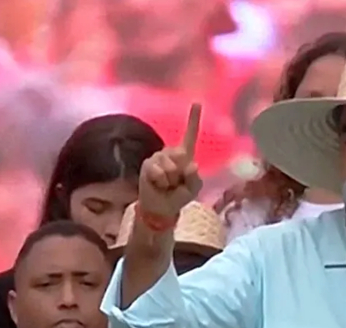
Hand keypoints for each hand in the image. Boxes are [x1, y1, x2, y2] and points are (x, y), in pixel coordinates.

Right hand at [139, 103, 203, 219]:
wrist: (161, 208)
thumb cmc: (179, 196)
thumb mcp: (193, 189)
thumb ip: (194, 177)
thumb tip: (191, 165)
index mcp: (185, 155)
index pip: (190, 134)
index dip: (193, 119)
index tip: (197, 102)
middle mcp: (171, 152)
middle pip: (181, 155)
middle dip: (181, 173)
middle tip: (176, 183)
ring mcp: (158, 157)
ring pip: (170, 166)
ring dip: (170, 180)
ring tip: (167, 184)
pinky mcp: (148, 164)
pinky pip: (158, 171)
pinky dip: (161, 181)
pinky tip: (158, 184)